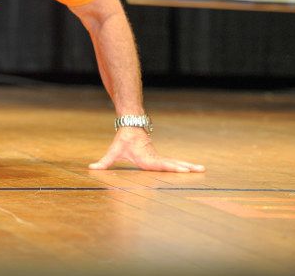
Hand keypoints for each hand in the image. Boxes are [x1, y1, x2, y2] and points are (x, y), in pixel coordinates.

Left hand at [89, 127, 204, 172]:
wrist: (131, 125)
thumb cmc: (123, 139)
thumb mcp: (113, 151)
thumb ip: (104, 162)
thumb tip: (91, 168)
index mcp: (147, 159)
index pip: (161, 165)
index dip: (172, 168)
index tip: (184, 169)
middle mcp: (155, 158)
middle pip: (173, 163)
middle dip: (187, 167)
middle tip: (201, 169)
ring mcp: (159, 157)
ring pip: (176, 162)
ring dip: (188, 166)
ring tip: (203, 169)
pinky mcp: (159, 156)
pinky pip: (173, 162)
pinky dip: (183, 165)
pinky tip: (192, 169)